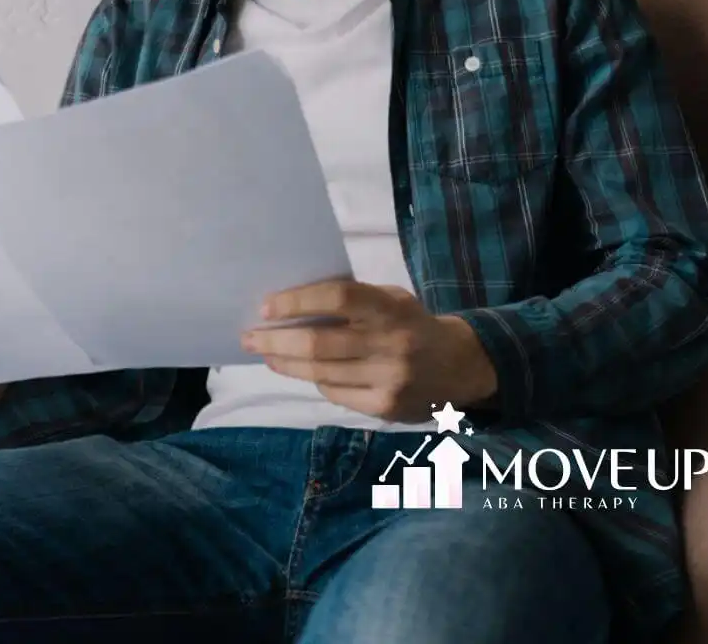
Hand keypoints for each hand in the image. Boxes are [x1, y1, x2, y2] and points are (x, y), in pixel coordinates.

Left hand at [241, 278, 496, 423]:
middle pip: (319, 344)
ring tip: (265, 353)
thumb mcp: (389, 300)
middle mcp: (391, 344)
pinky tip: (302, 371)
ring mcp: (389, 380)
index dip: (298, 302)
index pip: (337, 299)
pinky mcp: (386, 408)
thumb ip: (350, 301)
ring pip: (320, 373)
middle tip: (248, 337)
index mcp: (390, 308)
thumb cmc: (410, 323)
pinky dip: (315, 381)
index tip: (266, 307)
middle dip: (275, 341)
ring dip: (285, 363)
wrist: (459, 366)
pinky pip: (335, 393)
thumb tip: (290, 306)